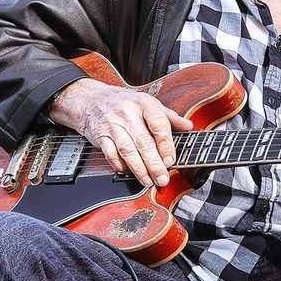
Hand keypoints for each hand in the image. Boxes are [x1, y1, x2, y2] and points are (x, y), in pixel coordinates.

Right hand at [49, 78, 191, 188]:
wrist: (92, 99)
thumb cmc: (125, 103)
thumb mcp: (149, 104)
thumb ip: (169, 116)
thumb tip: (189, 126)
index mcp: (144, 103)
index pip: (158, 124)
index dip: (166, 144)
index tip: (171, 160)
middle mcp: (127, 112)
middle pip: (143, 141)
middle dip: (154, 163)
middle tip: (162, 178)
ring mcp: (112, 123)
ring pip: (127, 149)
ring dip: (138, 168)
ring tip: (148, 180)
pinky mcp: (99, 134)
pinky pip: (110, 153)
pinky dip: (119, 165)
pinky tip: (128, 172)